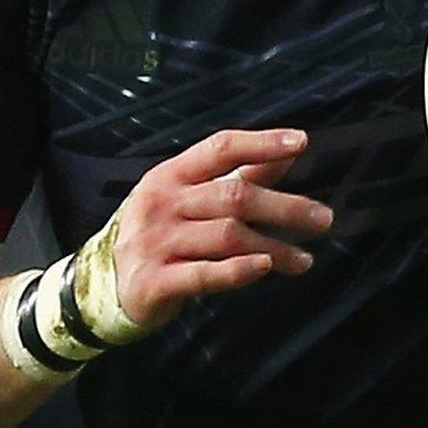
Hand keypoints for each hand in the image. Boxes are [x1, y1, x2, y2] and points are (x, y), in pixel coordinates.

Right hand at [110, 129, 333, 329]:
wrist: (104, 285)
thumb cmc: (159, 234)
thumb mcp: (188, 198)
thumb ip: (238, 176)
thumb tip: (287, 152)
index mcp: (169, 176)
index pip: (219, 148)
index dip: (261, 142)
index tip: (301, 142)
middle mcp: (161, 203)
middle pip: (232, 195)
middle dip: (284, 206)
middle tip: (323, 218)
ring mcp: (156, 242)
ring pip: (227, 237)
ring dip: (273, 247)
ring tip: (303, 260)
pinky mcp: (156, 281)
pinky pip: (205, 274)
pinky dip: (239, 270)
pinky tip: (266, 268)